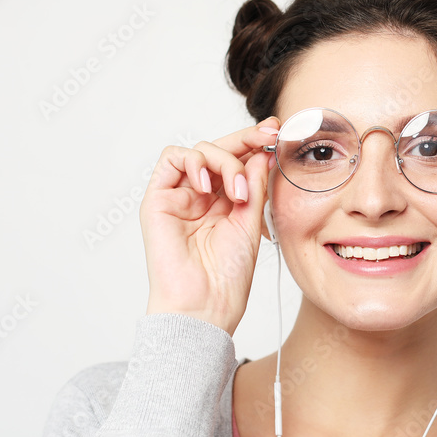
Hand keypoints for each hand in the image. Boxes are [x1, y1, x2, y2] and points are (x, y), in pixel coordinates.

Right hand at [139, 117, 279, 335]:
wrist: (205, 303)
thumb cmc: (227, 275)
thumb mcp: (251, 222)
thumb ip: (254, 185)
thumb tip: (262, 151)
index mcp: (226, 203)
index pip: (239, 162)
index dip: (256, 144)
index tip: (278, 133)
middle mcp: (202, 196)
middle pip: (220, 150)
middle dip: (246, 138)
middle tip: (268, 136)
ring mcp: (180, 196)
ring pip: (200, 151)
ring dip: (224, 162)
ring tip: (237, 193)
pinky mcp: (158, 198)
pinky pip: (172, 158)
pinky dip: (194, 163)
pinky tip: (209, 186)